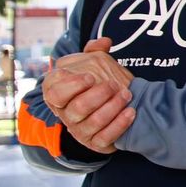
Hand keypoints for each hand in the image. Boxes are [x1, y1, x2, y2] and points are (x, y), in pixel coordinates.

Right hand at [41, 37, 135, 153]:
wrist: (118, 102)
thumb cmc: (100, 81)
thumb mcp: (95, 63)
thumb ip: (94, 50)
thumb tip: (104, 43)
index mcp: (58, 94)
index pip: (54, 93)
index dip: (72, 85)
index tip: (91, 77)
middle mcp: (66, 115)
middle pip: (77, 108)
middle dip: (98, 95)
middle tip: (113, 84)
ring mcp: (79, 131)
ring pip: (93, 122)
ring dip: (113, 106)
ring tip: (127, 95)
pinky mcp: (95, 143)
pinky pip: (105, 137)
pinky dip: (120, 124)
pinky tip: (131, 112)